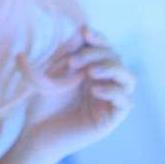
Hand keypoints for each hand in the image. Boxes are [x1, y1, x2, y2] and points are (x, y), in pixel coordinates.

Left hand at [20, 25, 136, 161]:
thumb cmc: (42, 104)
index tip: (85, 32)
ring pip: (129, 78)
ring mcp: (110, 100)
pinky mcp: (111, 118)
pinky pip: (125, 101)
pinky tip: (94, 89)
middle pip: (117, 58)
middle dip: (96, 54)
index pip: (106, 47)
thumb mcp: (53, 72)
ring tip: (91, 72)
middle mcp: (106, 82)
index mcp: (93, 69)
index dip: (99, 38)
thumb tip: (83, 29)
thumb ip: (67, 52)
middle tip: (72, 62)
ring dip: (113, 69)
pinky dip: (113, 91)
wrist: (35, 134)